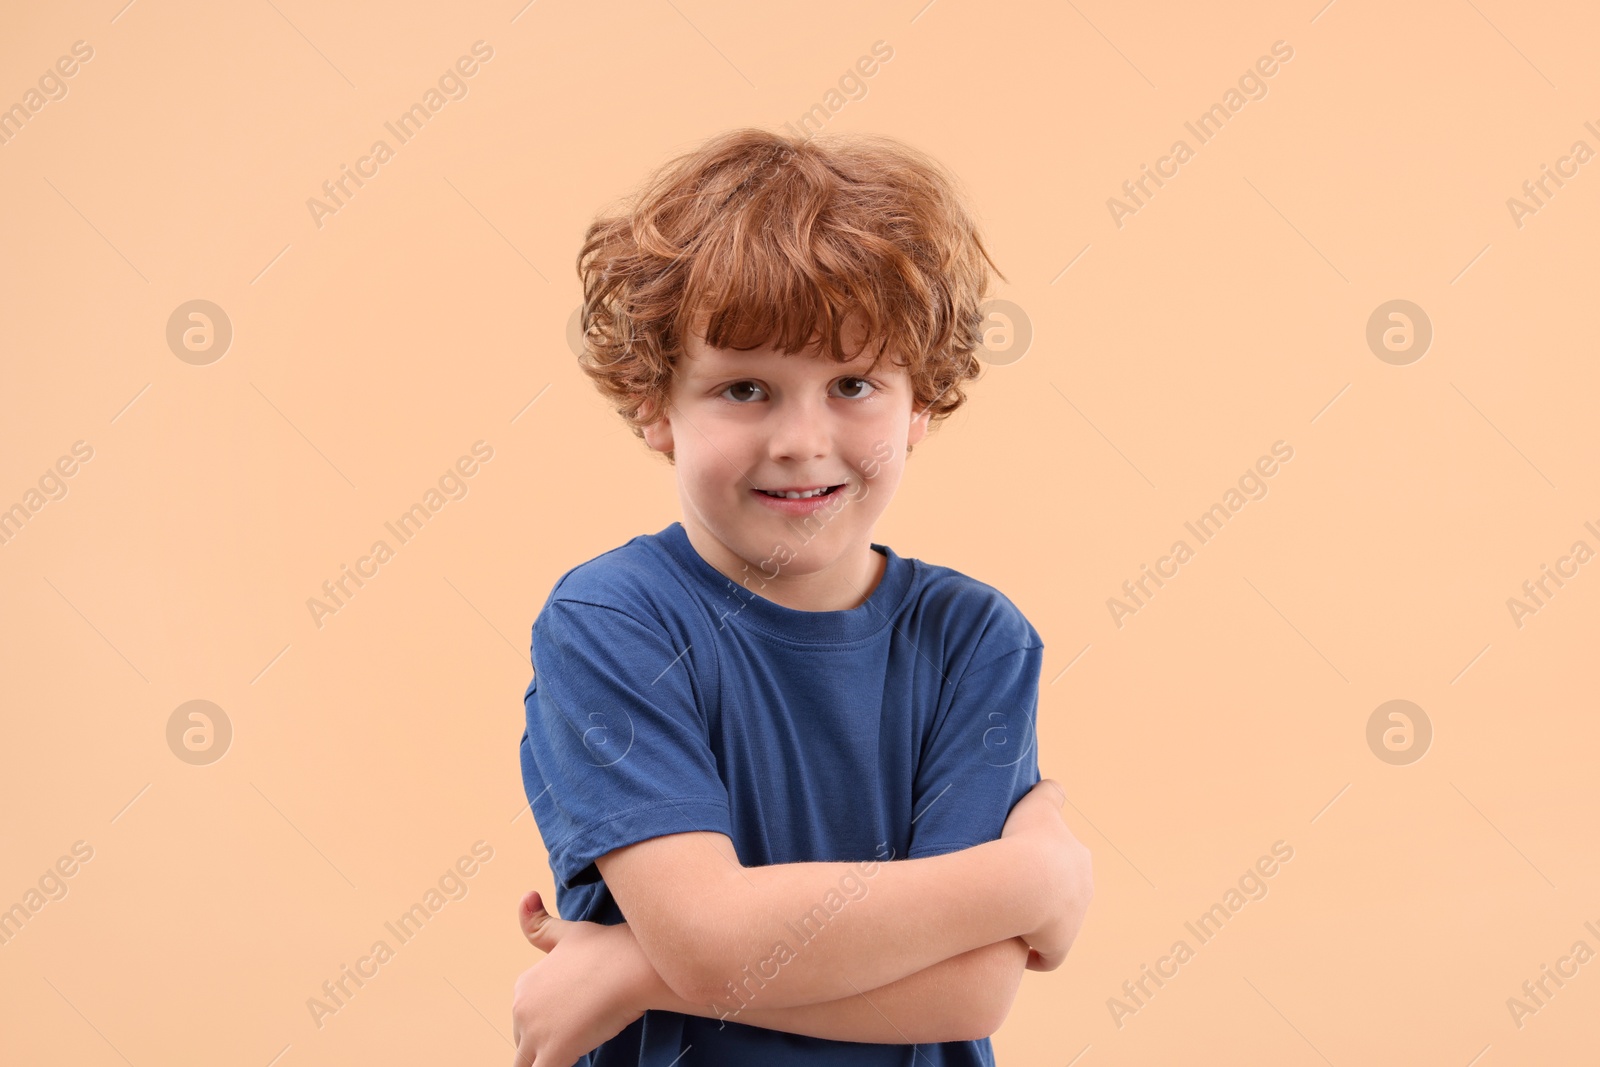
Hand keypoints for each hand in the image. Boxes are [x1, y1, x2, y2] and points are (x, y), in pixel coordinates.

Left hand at [511, 890, 649, 1066]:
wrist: (634, 964)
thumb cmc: (609, 948)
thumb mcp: (569, 932)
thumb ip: (540, 924)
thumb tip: (525, 895)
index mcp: (525, 984)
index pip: (527, 1017)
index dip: (551, 1021)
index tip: (575, 1017)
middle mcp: (521, 1008)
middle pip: (526, 1042)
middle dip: (548, 1043)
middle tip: (582, 1031)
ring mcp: (534, 1032)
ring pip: (528, 1062)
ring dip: (546, 1059)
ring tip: (575, 1044)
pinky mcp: (553, 1052)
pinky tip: (571, 1060)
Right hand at [1000, 778, 1093, 971]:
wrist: (1024, 881)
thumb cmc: (1027, 840)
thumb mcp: (1039, 805)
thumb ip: (1049, 792)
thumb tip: (1054, 786)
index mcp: (1080, 860)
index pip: (1066, 864)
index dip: (1045, 865)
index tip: (1022, 866)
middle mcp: (1083, 891)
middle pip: (1065, 896)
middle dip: (1046, 896)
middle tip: (1012, 893)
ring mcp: (1073, 922)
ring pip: (1057, 926)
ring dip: (1038, 925)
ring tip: (1009, 921)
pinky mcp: (1058, 946)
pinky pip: (1048, 957)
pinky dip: (1036, 956)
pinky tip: (1018, 952)